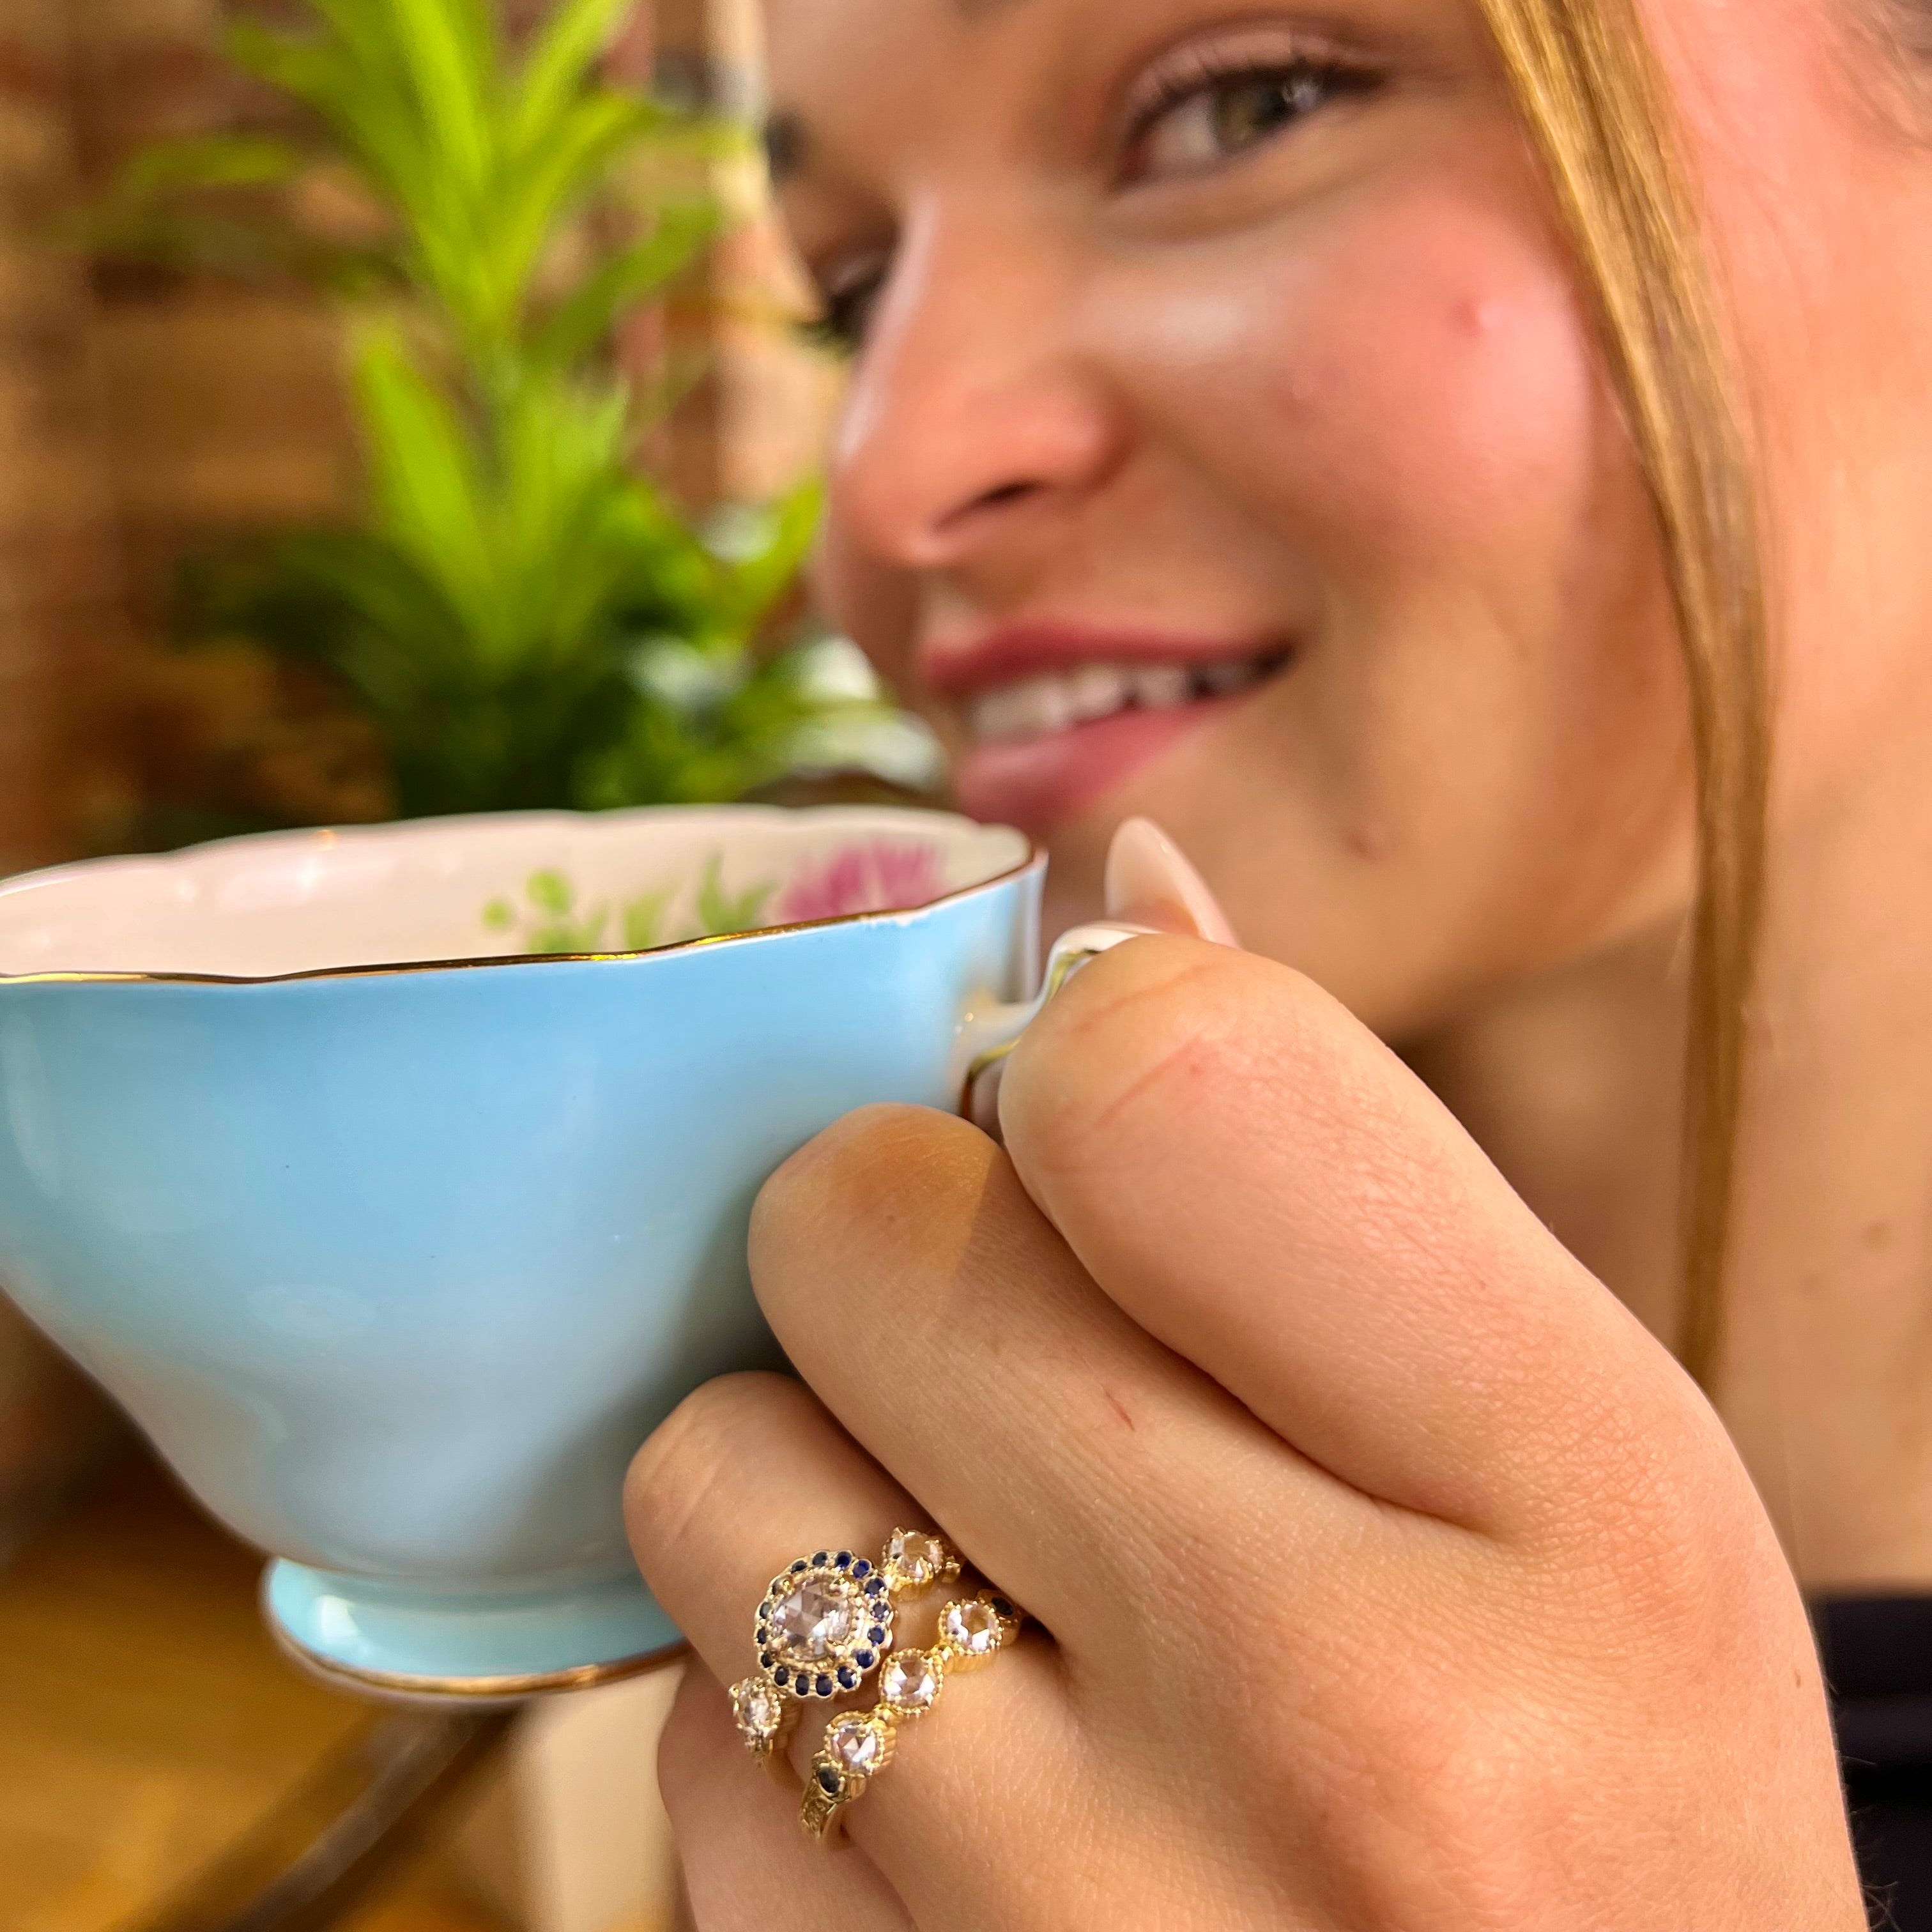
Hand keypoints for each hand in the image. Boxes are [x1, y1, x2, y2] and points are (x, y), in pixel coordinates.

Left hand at [626, 827, 1861, 1931]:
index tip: (1093, 1116)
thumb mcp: (1593, 1475)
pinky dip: (784, 1713)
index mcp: (1567, 1517)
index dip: (1080, 1048)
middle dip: (903, 1235)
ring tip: (997, 1576)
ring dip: (816, 1478)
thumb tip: (1120, 901)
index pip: (1159, 1083)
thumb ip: (1345, 1165)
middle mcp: (1333, 1733)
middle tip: (1025, 1344)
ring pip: (712, 1482)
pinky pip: (683, 1745)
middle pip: (858, 1235)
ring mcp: (1081, 1931)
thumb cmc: (1600, 1799)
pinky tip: (959, 1780)